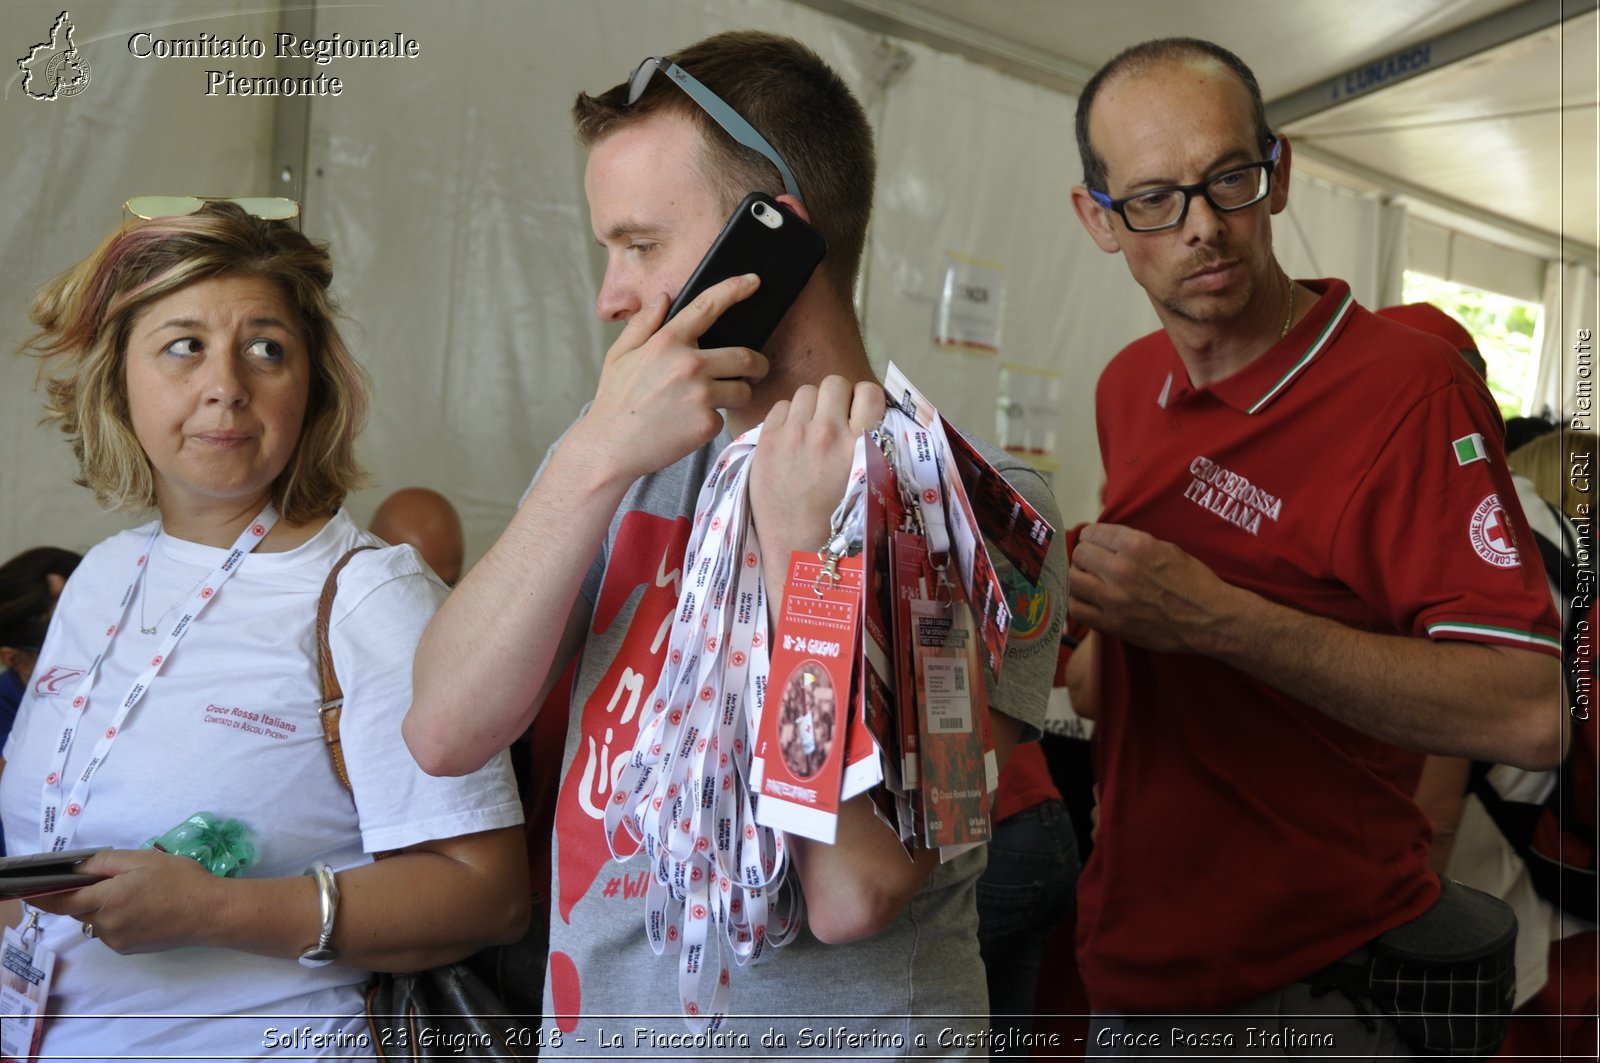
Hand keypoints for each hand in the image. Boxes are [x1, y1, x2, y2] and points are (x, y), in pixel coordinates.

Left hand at [27, 848, 222, 953]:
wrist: (211, 912)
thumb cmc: (180, 880)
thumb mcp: (143, 860)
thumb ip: (105, 863)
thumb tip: (77, 868)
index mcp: (107, 900)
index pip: (61, 901)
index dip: (42, 896)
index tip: (27, 890)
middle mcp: (106, 925)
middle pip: (79, 910)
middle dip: (86, 895)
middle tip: (112, 879)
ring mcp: (116, 941)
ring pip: (96, 921)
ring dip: (104, 907)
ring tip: (137, 893)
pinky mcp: (128, 949)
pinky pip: (111, 931)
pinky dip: (118, 918)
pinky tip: (144, 908)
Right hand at [575, 273, 769, 484]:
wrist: (610, 448)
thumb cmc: (614, 402)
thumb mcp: (619, 355)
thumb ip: (644, 324)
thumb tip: (663, 297)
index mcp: (667, 342)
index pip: (708, 306)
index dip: (735, 289)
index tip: (754, 281)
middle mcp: (688, 364)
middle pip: (745, 356)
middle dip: (758, 364)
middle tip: (756, 369)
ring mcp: (700, 395)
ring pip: (743, 390)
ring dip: (739, 394)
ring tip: (720, 401)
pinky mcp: (706, 424)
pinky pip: (724, 417)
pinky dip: (713, 421)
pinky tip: (691, 425)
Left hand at [749, 376, 885, 560]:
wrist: (798, 547)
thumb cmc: (839, 520)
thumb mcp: (867, 480)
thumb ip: (869, 444)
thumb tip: (869, 416)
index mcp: (857, 445)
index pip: (869, 392)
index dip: (865, 399)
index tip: (860, 412)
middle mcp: (826, 434)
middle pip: (835, 383)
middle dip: (837, 398)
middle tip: (834, 419)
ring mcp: (793, 435)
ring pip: (806, 392)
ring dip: (811, 406)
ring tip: (810, 429)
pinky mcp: (767, 441)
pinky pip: (780, 407)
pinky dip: (787, 418)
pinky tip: (790, 439)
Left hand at [1066, 522, 1232, 653]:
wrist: (1210, 618)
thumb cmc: (1193, 581)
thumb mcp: (1165, 547)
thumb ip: (1132, 542)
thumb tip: (1103, 539)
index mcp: (1136, 546)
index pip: (1092, 533)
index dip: (1092, 537)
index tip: (1095, 543)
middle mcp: (1122, 570)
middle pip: (1079, 554)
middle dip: (1084, 556)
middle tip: (1092, 563)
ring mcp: (1115, 599)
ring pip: (1073, 580)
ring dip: (1079, 577)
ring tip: (1088, 580)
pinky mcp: (1114, 623)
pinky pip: (1077, 610)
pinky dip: (1077, 602)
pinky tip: (1088, 600)